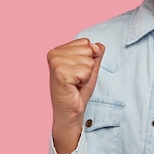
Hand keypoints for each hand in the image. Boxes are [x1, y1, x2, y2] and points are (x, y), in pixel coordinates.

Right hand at [47, 38, 104, 153]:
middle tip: (77, 79)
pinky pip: (86, 70)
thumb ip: (95, 54)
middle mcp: (54, 54)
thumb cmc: (78, 90)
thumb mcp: (90, 68)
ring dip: (86, 74)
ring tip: (75, 83)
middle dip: (88, 66)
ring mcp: (56, 62)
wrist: (70, 111)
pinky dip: (85, 80)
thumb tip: (99, 45)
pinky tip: (74, 86)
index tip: (78, 71)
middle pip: (88, 49)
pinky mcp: (60, 73)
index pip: (86, 42)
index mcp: (59, 50)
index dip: (88, 59)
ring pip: (89, 60)